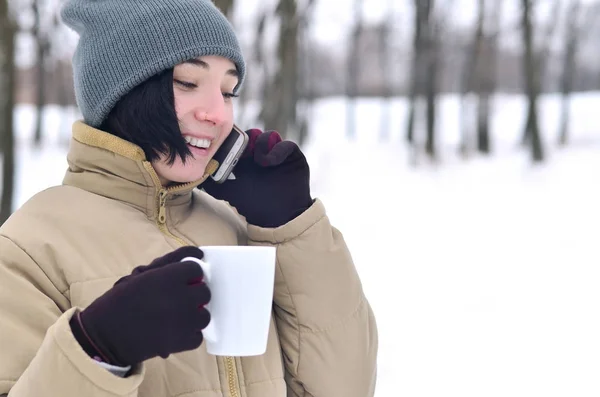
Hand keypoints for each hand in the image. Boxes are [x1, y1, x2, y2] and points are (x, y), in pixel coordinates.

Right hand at [70, 246, 210, 365]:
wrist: (106, 335)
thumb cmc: (121, 300)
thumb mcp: (142, 274)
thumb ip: (171, 262)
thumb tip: (199, 255)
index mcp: (171, 277)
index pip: (196, 270)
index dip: (187, 275)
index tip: (179, 280)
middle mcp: (182, 297)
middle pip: (204, 292)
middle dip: (193, 294)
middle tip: (177, 300)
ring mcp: (185, 321)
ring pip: (204, 315)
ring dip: (194, 315)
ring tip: (177, 317)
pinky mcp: (183, 342)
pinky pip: (198, 336)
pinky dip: (189, 335)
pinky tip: (175, 331)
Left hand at [200, 129, 312, 227]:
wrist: (279, 217)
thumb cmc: (253, 205)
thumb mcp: (229, 192)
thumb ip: (212, 183)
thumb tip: (197, 175)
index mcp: (246, 159)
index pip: (239, 140)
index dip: (233, 140)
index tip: (228, 145)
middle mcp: (261, 153)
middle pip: (253, 135)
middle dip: (246, 140)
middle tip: (242, 150)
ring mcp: (277, 153)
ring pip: (268, 136)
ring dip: (261, 144)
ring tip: (258, 160)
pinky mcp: (292, 156)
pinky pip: (286, 144)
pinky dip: (277, 150)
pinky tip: (269, 162)